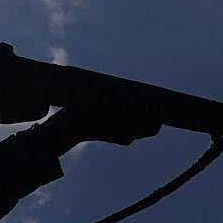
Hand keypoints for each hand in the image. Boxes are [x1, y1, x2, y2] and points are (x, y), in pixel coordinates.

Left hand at [44, 89, 162, 148]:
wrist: (63, 126)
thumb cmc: (80, 113)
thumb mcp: (101, 104)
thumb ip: (115, 100)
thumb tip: (128, 86)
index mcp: (125, 132)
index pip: (153, 128)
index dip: (159, 114)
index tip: (156, 98)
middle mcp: (126, 137)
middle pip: (153, 126)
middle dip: (152, 108)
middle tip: (142, 93)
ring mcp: (120, 137)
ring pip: (143, 121)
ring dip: (139, 104)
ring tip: (128, 92)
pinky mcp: (112, 132)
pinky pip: (130, 119)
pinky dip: (128, 105)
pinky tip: (121, 95)